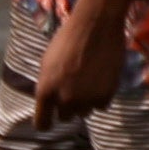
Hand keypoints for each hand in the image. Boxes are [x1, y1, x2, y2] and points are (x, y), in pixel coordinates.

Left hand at [28, 7, 122, 128]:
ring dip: (85, 102)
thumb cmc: (67, 39)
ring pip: (84, 112)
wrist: (96, 25)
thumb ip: (48, 86)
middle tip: (74, 89)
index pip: (42, 124)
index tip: (51, 118)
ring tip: (89, 81)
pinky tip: (101, 79)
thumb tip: (51, 100)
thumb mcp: (47, 63)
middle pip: (65, 117)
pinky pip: (101, 106)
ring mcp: (87, 99)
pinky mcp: (106, 95)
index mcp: (45, 92)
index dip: (46, 121)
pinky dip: (101, 96)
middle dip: (68, 106)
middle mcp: (65, 100)